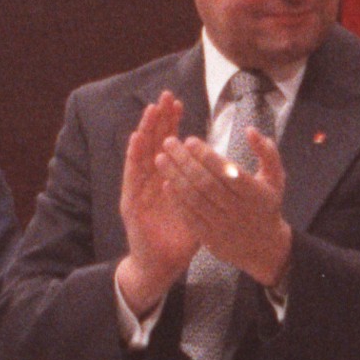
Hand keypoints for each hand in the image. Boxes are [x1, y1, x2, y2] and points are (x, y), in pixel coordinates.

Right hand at [116, 90, 200, 313]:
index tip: (179, 103)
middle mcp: (150, 179)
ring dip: (145, 131)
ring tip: (151, 110)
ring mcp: (139, 189)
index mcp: (167, 177)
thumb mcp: (201, 207)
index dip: (173, 124)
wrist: (162, 263)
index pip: (169, 144)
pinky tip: (137, 140)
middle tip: (165, 96)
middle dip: (159, 119)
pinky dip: (134, 156)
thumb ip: (209, 188)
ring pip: (141, 153)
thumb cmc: (181, 236)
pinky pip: (132, 176)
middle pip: (153, 142)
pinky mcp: (131, 201)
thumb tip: (228, 169)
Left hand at [160, 127, 293, 287]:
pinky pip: (190, 218)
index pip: (226, 171)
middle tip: (168, 142)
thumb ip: (267, 153)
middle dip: (184, 161)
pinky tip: (167, 184)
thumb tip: (250, 130)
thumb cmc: (266, 205)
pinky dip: (177, 201)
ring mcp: (224, 226)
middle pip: (206, 183)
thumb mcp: (276, 178)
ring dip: (175, 177)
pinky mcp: (211, 239)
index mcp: (255, 193)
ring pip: (195, 199)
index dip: (206, 155)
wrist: (265, 248)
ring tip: (161, 159)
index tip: (189, 140)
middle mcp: (239, 210)